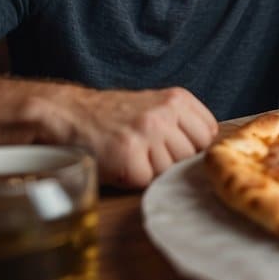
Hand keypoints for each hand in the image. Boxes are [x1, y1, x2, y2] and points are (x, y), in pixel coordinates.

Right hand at [34, 86, 218, 187]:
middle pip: (192, 154)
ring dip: (152, 169)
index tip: (174, 146)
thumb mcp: (155, 105)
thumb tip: (209, 151)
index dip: (193, 145)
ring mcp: (147, 135)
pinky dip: (133, 178)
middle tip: (147, 151)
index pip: (208, 133)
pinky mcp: (129, 157)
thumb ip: (182, 122)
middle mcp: (164, 114)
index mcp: (177, 99)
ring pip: (171, 169)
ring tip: (132, 154)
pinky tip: (120, 162)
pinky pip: (147, 180)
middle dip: (172, 160)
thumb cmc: (115, 116)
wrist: (69, 114)